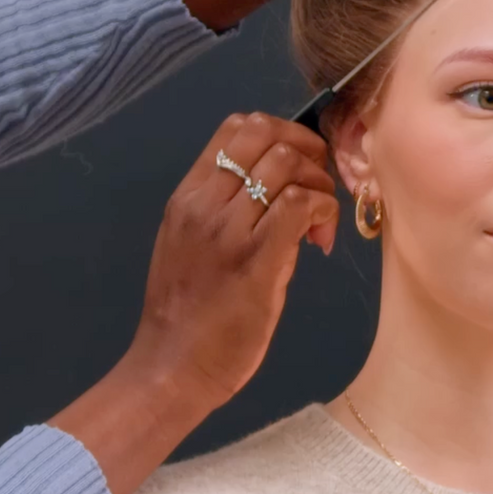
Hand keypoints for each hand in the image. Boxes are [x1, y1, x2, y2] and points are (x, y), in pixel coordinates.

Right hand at [48, 112, 337, 493]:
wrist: (171, 366)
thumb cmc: (184, 314)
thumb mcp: (191, 246)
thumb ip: (226, 213)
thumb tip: (279, 195)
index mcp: (187, 196)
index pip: (235, 127)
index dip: (281, 132)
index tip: (299, 164)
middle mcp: (204, 204)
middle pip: (266, 134)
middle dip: (307, 152)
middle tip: (317, 189)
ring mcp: (228, 231)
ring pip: (288, 165)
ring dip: (318, 186)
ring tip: (318, 224)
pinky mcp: (256, 261)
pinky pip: (299, 206)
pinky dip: (321, 211)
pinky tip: (319, 240)